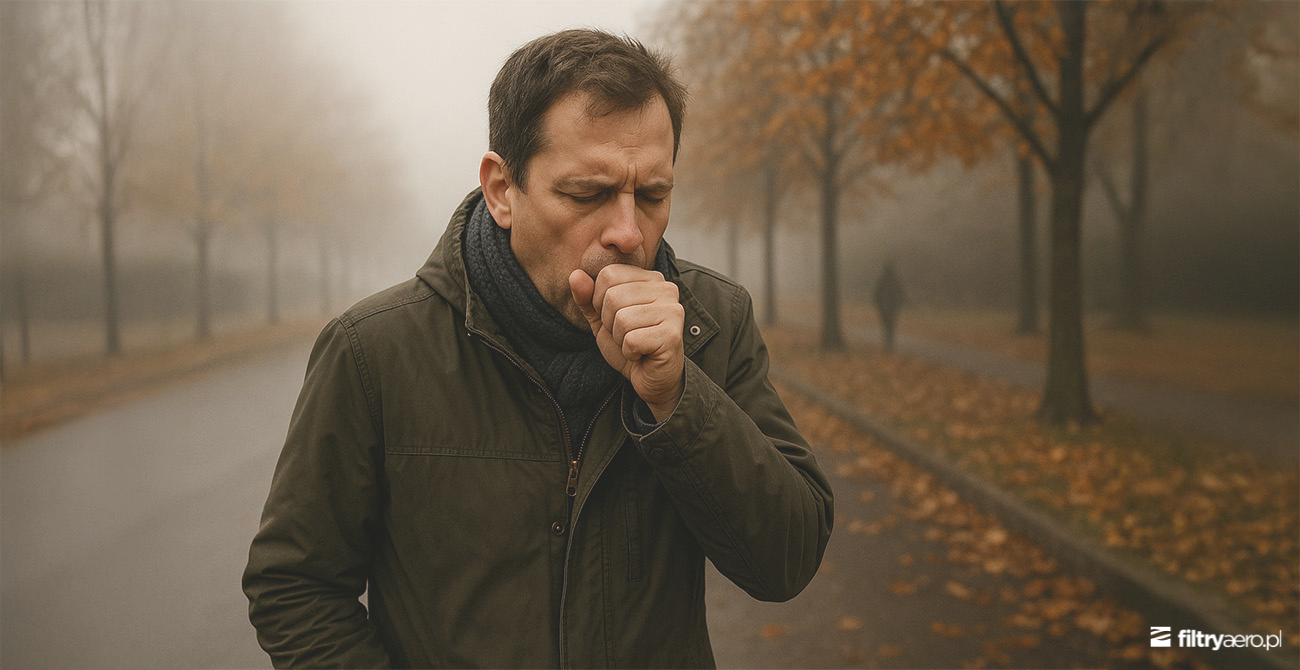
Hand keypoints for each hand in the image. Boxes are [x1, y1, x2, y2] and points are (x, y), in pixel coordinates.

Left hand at [569, 265, 684, 421]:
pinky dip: (629, 352)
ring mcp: (673, 311)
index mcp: (650, 279)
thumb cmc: (630, 345)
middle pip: (613, 296)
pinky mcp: (672, 335)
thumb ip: (587, 298)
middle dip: (610, 322)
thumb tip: (575, 275)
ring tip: (635, 344)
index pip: (609, 274)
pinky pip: (632, 340)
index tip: (615, 318)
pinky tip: (641, 353)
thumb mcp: (601, 319)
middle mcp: (666, 289)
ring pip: (622, 319)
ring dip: (620, 339)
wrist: (652, 378)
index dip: (600, 301)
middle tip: (626, 334)